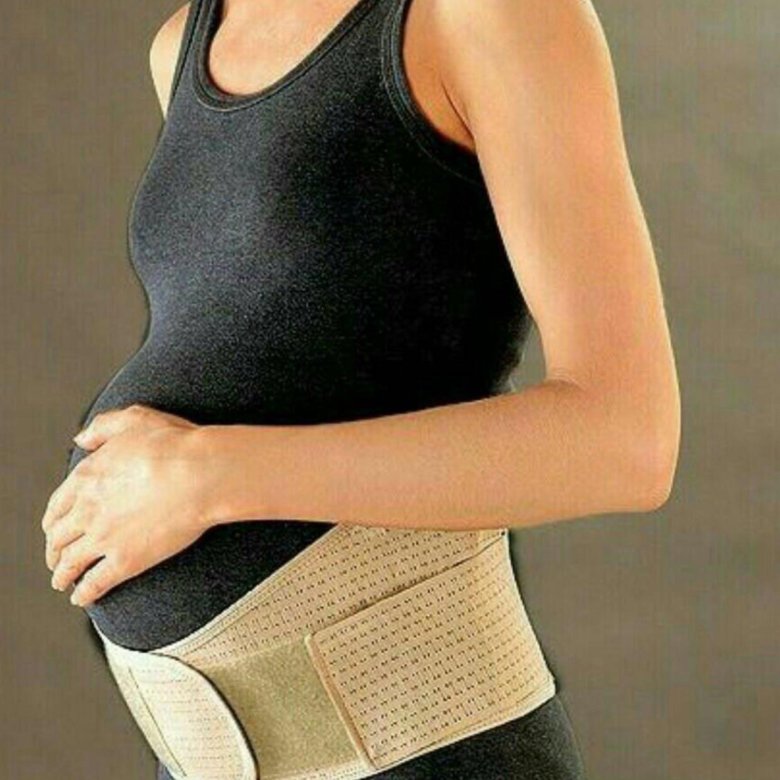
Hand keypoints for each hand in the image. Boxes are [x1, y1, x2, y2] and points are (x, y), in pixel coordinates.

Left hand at [41, 404, 213, 606]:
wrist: (203, 474)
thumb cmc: (177, 445)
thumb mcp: (135, 419)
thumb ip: (103, 427)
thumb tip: (81, 439)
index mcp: (87, 476)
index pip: (57, 506)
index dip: (52, 521)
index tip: (54, 529)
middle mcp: (87, 510)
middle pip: (58, 538)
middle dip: (54, 550)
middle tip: (56, 558)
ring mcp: (104, 538)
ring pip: (70, 563)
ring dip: (62, 574)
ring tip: (63, 581)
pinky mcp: (125, 561)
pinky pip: (94, 584)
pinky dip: (83, 594)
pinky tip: (82, 597)